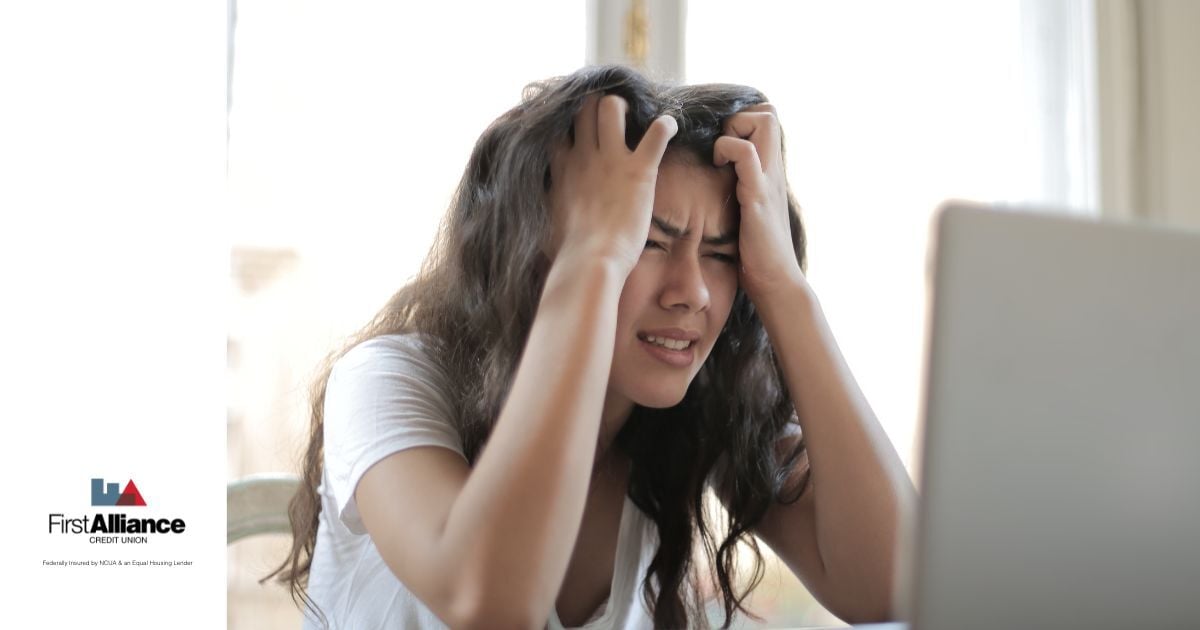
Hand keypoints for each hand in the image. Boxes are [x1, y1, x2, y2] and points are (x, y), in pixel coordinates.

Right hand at [547, 93, 677, 275]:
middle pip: (584, 107)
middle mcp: (583, 156)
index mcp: (561, 168)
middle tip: (610, 117)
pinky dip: (666, 125)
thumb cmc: (567, 252)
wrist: (590, 262)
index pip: (558, 128)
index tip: (577, 127)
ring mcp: (611, 160)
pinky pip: (657, 132)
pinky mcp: (639, 170)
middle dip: (596, 105)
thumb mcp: (545, 221)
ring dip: (625, 108)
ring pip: (612, 107)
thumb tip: (537, 211)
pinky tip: (669, 127)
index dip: (567, 122)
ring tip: (635, 117)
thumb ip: (545, 205)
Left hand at [713, 103, 804, 305]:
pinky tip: (719, 169)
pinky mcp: (758, 196)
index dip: (742, 120)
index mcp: (770, 172)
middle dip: (739, 117)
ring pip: (763, 122)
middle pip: (768, 111)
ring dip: (734, 130)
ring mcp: (768, 180)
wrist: (776, 282)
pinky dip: (729, 150)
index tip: (722, 144)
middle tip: (722, 147)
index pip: (767, 118)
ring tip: (721, 157)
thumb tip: (718, 182)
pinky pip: (747, 155)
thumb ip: (741, 190)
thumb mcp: (749, 211)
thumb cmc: (757, 253)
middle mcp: (773, 170)